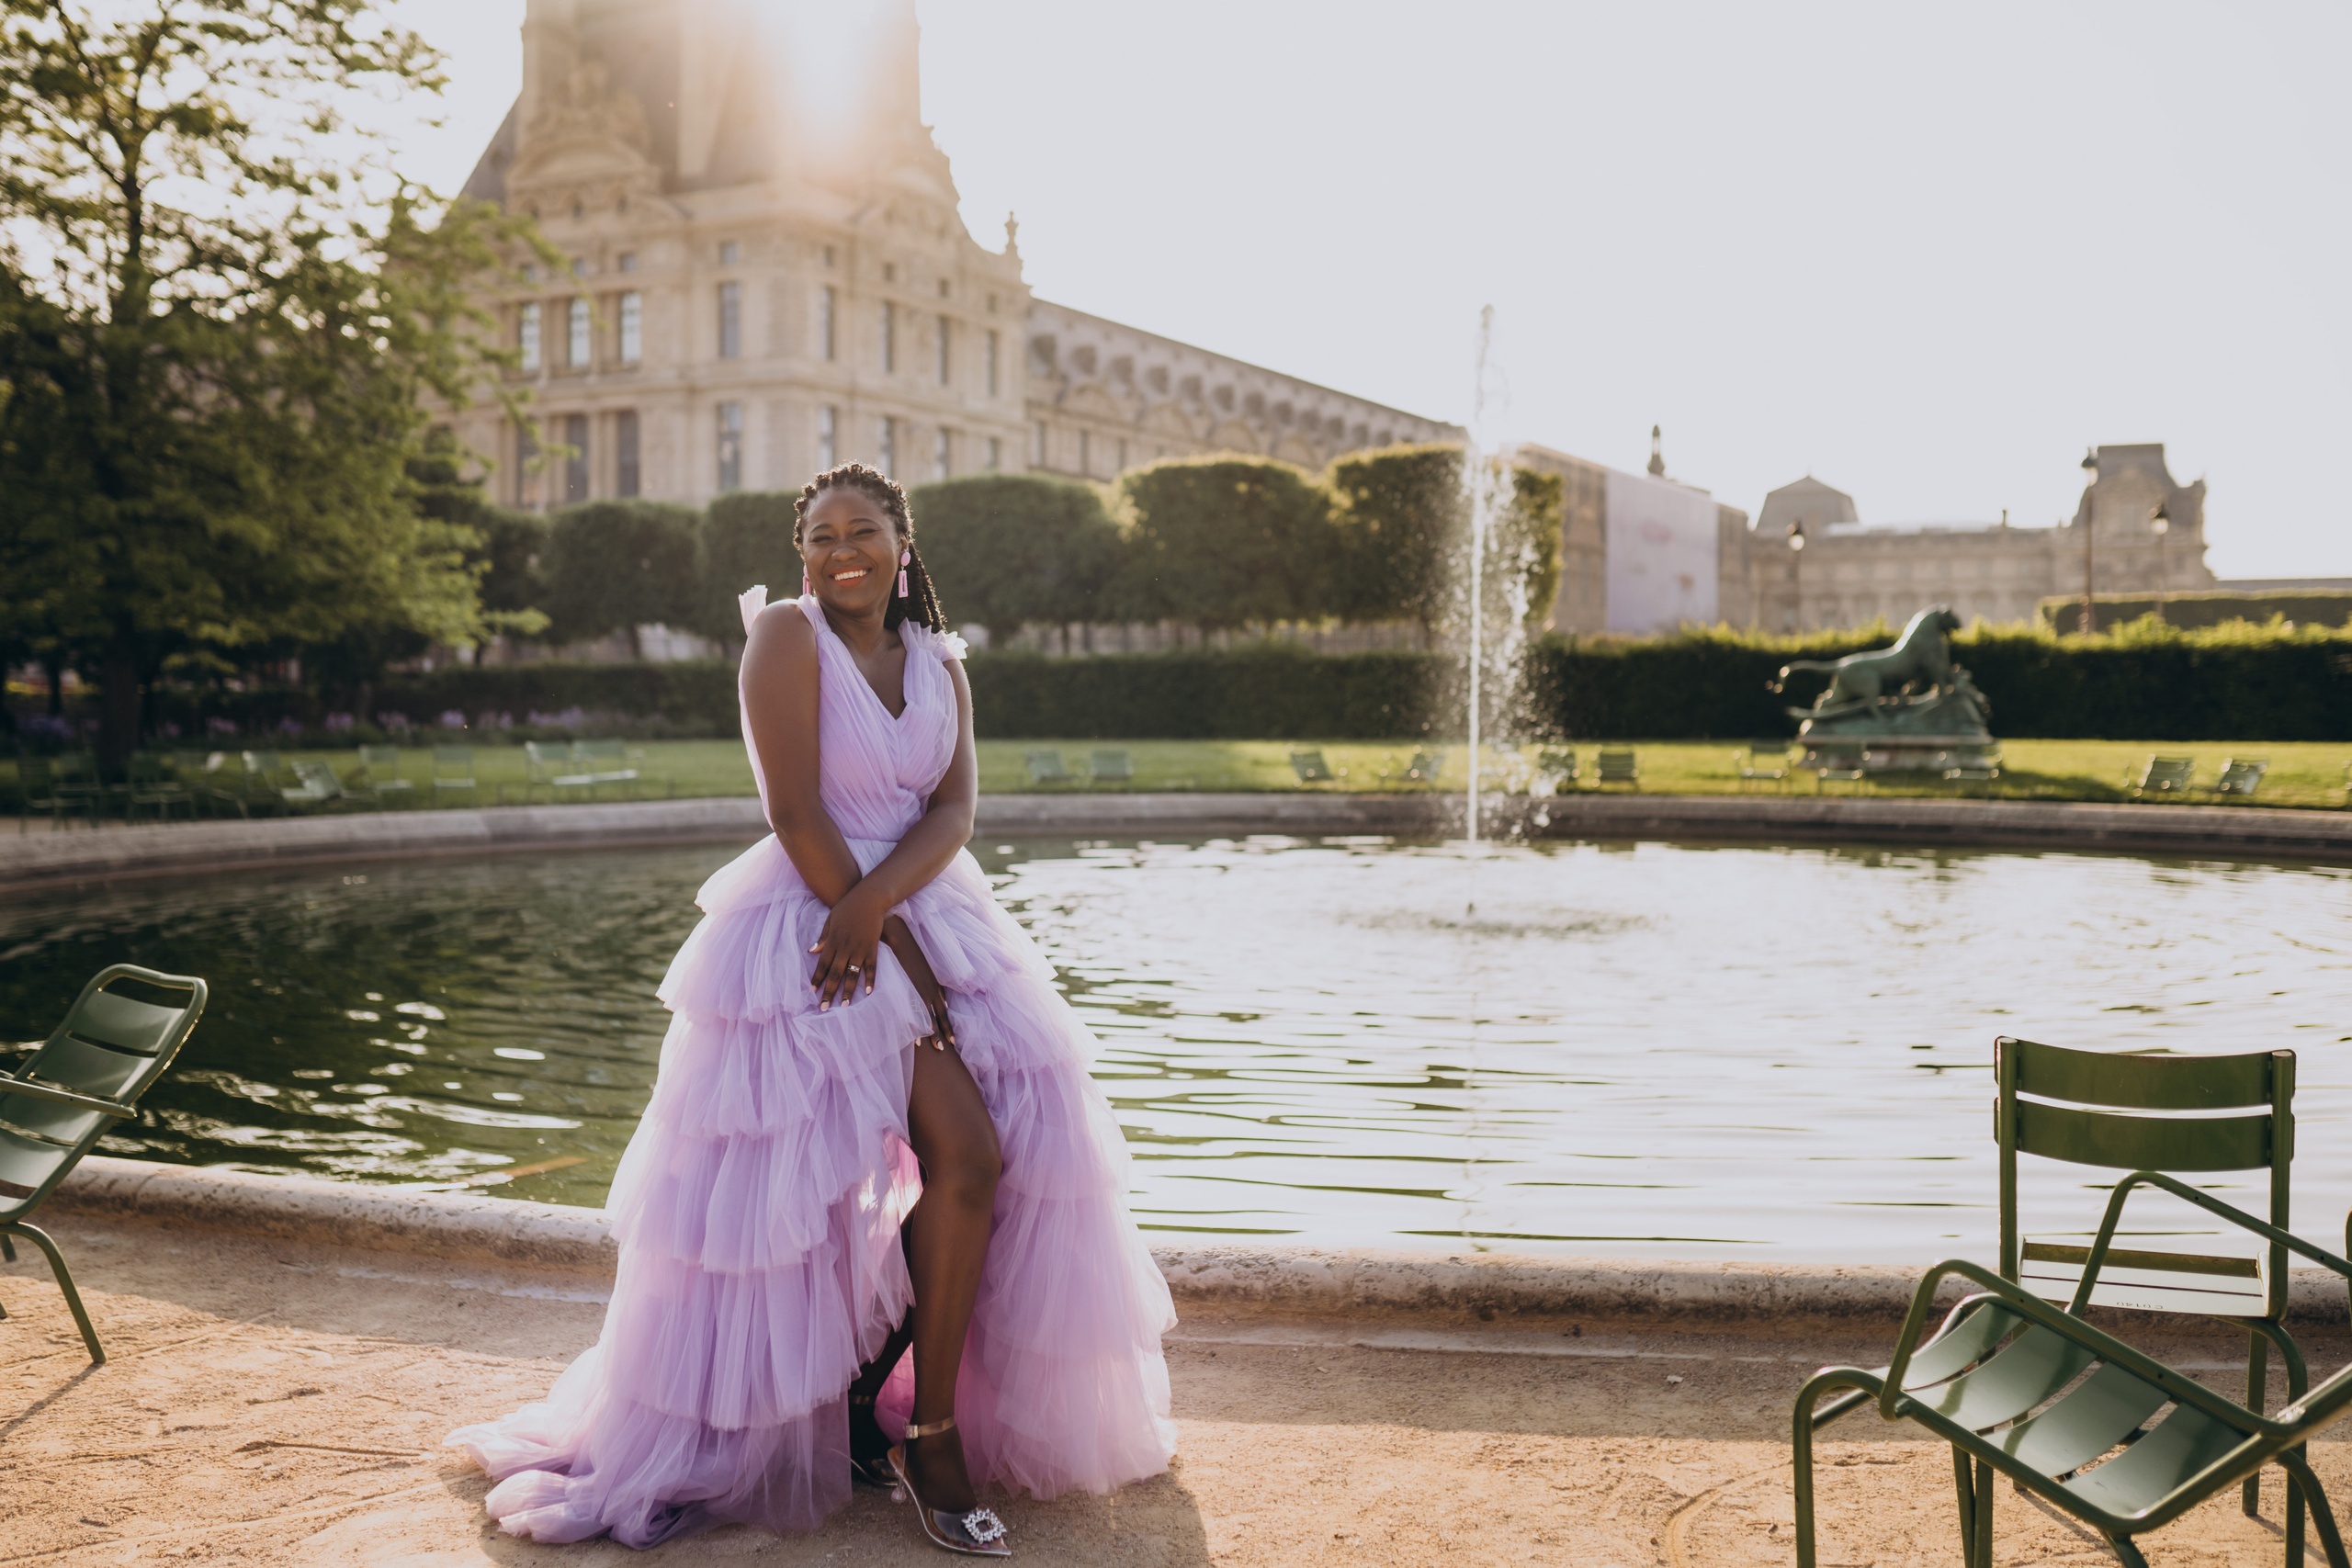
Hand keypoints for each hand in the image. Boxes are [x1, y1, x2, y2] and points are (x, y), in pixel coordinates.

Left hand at [808, 886, 886, 1009]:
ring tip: (844, 1005)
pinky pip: (871, 967)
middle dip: (829, 991)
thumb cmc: (847, 907)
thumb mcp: (830, 920)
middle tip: (824, 1007)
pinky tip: (868, 992)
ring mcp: (860, 949)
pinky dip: (870, 979)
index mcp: (833, 941)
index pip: (823, 964)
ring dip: (848, 991)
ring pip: (852, 974)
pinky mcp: (872, 948)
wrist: (868, 898)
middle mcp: (845, 948)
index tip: (812, 991)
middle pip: (836, 974)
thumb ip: (823, 937)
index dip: (817, 978)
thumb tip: (811, 951)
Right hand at [883, 916, 955, 1049]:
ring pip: (930, 1016)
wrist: (896, 934)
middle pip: (940, 1013)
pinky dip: (918, 1025)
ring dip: (934, 1033)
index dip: (945, 1021)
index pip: (941, 1006)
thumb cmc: (905, 948)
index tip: (950, 1035)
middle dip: (945, 1030)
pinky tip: (918, 1039)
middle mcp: (929, 987)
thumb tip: (922, 987)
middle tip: (949, 1047)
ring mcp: (920, 989)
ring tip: (938, 1048)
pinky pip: (916, 1011)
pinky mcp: (909, 988)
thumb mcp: (917, 965)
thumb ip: (921, 978)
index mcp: (930, 982)